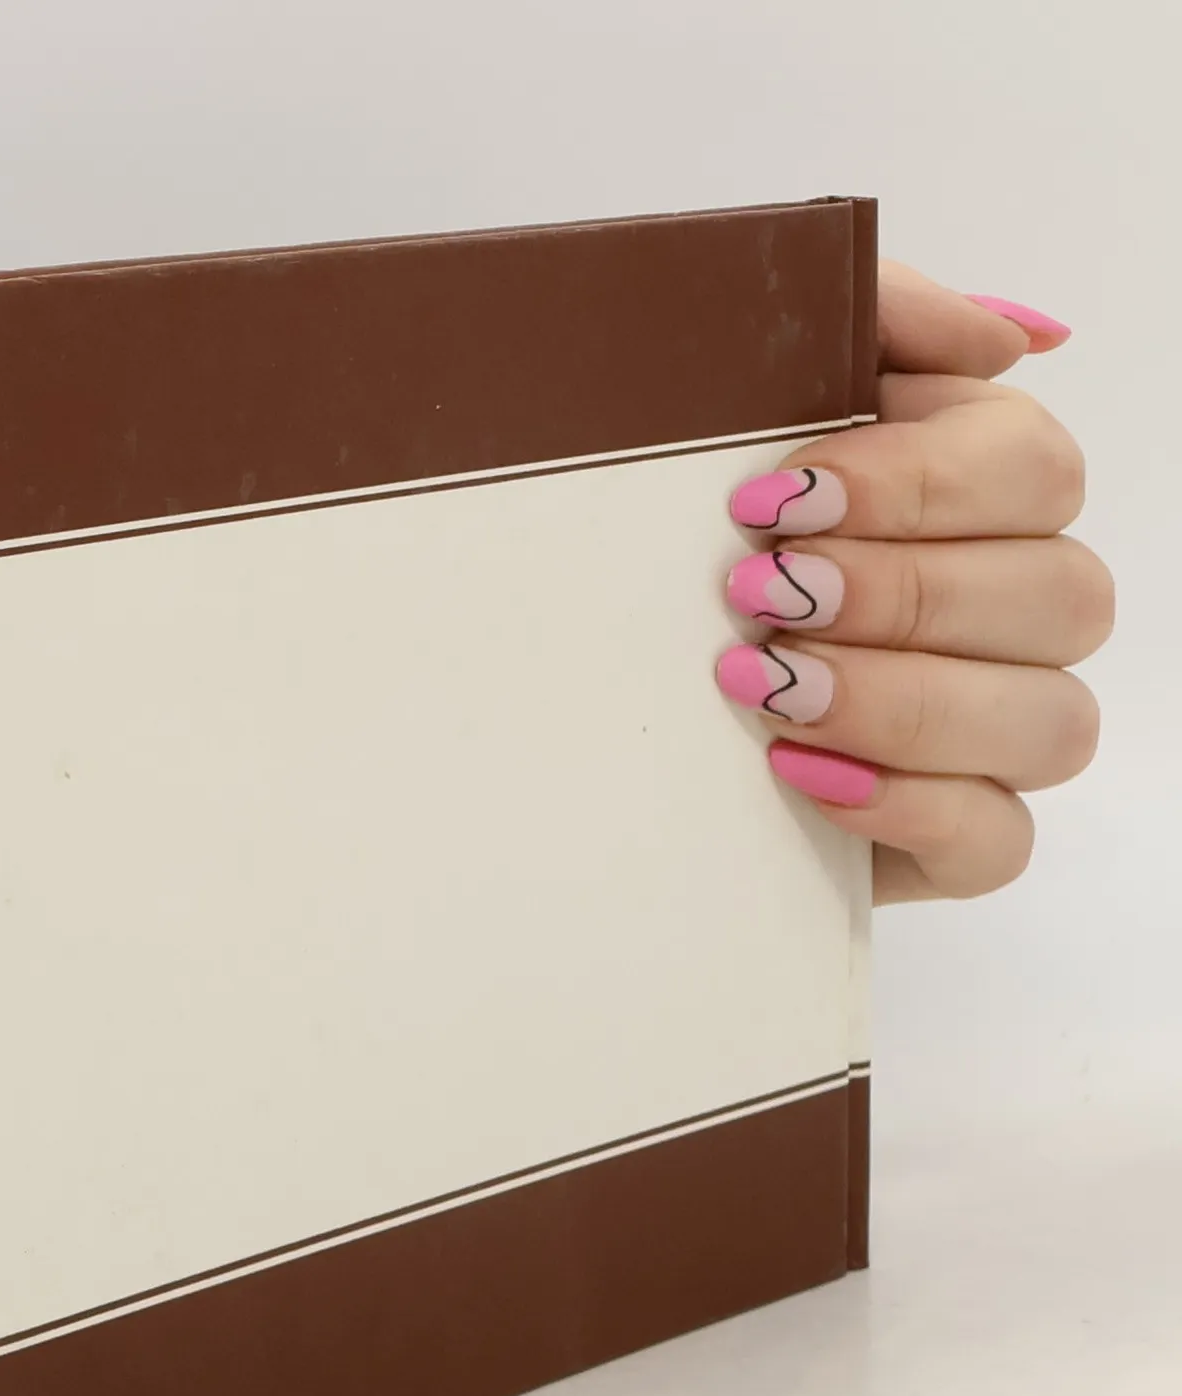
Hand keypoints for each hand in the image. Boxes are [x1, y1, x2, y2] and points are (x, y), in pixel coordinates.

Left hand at [716, 265, 1110, 902]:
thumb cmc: (664, 532)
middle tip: (761, 594)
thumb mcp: (727, 391)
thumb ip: (870, 315)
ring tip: (769, 686)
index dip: (918, 485)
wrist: (578, 687)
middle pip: (1059, 596)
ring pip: (1048, 721)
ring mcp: (993, 729)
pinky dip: (908, 808)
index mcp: (974, 490)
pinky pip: (996, 838)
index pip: (1032, 470)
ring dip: (906, 701)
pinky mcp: (951, 837)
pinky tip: (799, 771)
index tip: (775, 502)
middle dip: (901, 595)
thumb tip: (1010, 336)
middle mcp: (1009, 606)